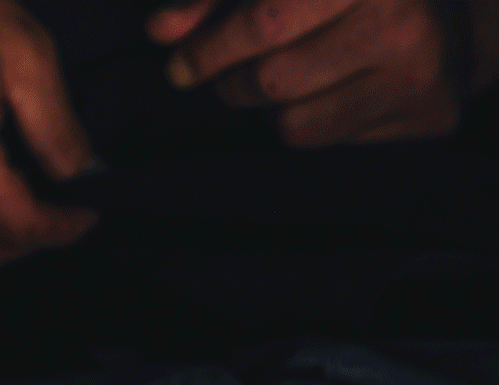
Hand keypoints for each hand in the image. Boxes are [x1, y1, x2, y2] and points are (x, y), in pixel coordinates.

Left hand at [149, 0, 475, 144]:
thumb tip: (161, 30)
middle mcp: (399, 18)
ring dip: (270, 110)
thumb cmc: (346, 0)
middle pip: (270, 79)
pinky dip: (309, 125)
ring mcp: (417, 70)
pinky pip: (326, 145)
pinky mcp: (428, 116)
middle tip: (234, 75)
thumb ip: (217, 2)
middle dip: (234, 82)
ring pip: (291, 122)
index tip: (180, 68)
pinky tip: (329, 97)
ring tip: (293, 78)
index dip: (211, 49)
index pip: (266, 19)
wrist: (447, 22)